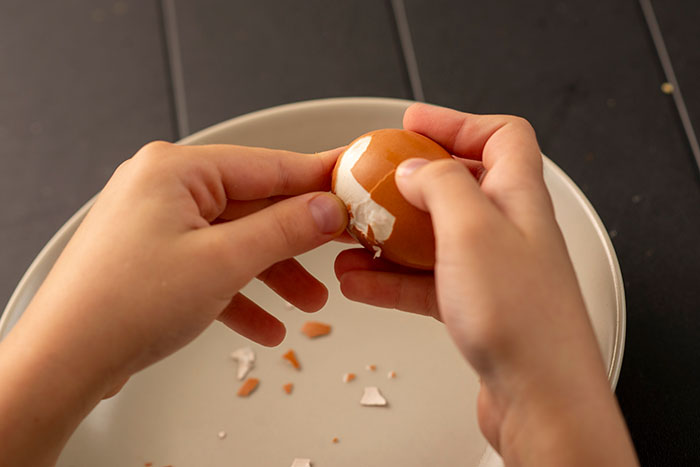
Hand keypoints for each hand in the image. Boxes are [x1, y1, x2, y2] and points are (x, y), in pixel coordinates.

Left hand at [0, 142, 346, 465]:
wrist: (63, 361)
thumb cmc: (124, 305)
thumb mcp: (223, 262)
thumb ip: (284, 230)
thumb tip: (327, 209)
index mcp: (177, 170)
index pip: (268, 165)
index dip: (317, 178)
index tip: (353, 185)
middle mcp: (166, 188)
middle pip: (254, 206)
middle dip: (297, 241)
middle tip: (341, 251)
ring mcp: (159, 224)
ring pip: (236, 241)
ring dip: (274, 273)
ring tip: (311, 303)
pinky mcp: (155, 258)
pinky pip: (212, 267)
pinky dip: (241, 294)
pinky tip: (268, 326)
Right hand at [335, 104, 637, 465]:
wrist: (541, 397)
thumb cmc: (522, 317)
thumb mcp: (472, 228)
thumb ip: (441, 184)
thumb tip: (416, 168)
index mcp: (518, 197)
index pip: (501, 136)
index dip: (456, 122)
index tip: (412, 123)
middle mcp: (508, 230)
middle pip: (458, 186)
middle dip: (409, 183)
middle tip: (372, 184)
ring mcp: (491, 271)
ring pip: (433, 238)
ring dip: (388, 237)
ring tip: (350, 241)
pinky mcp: (475, 308)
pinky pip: (424, 282)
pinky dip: (390, 279)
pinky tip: (359, 283)